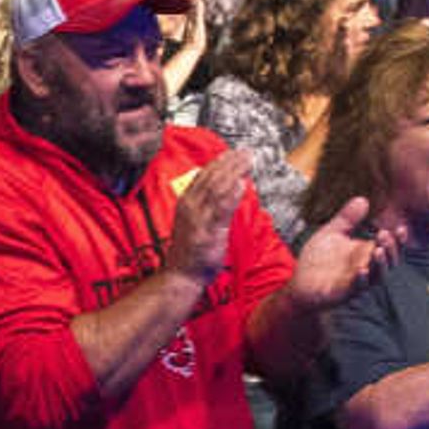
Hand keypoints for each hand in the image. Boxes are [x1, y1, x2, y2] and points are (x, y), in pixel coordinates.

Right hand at [163, 151, 248, 286]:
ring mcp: (198, 218)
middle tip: (246, 152)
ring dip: (234, 172)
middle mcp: (190, 207)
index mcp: (186, 202)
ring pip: (217, 188)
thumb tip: (227, 187)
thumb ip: (208, 205)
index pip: (203, 175)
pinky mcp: (208, 231)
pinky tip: (242, 184)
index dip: (220, 162)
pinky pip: (221, 208)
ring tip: (248, 162)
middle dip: (230, 162)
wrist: (181, 275)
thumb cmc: (190, 251)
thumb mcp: (195, 222)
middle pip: (212, 178)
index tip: (234, 152)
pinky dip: (232, 194)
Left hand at [284, 196, 392, 310]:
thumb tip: (363, 199)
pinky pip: (357, 288)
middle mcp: (367, 267)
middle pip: (389, 261)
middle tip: (385, 235)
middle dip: (391, 249)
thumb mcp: (332, 233)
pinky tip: (361, 270)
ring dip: (380, 264)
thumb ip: (347, 218)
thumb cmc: (318, 260)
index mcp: (366, 253)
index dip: (399, 240)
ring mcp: (357, 282)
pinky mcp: (344, 293)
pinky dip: (361, 280)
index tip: (401, 228)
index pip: (390, 247)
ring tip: (378, 250)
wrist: (300, 283)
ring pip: (377, 276)